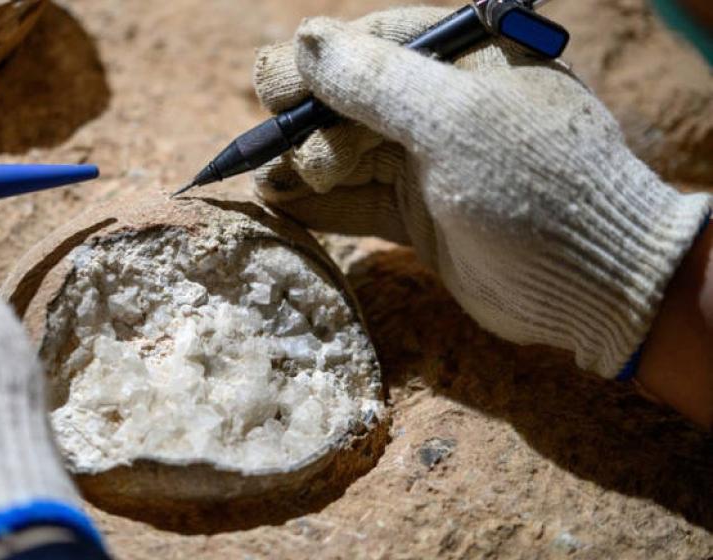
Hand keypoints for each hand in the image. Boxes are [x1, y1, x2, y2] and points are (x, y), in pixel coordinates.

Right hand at [252, 8, 710, 378]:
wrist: (593, 282)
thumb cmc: (534, 185)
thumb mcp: (455, 122)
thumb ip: (377, 82)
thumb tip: (304, 42)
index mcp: (457, 59)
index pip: (365, 45)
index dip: (313, 68)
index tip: (275, 95)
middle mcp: (437, 105)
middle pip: (345, 102)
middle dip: (310, 126)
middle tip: (309, 160)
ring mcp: (425, 161)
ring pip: (343, 152)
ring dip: (302, 167)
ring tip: (272, 184)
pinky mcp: (416, 212)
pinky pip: (355, 200)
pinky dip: (318, 204)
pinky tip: (279, 205)